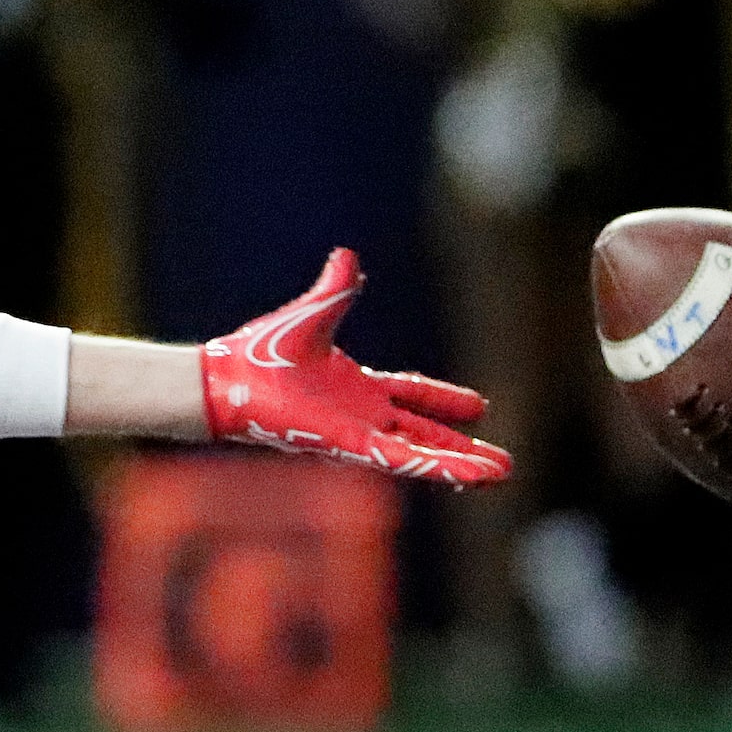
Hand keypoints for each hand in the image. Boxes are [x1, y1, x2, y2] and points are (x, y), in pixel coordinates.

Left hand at [201, 249, 510, 484]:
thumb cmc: (261, 352)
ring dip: (460, 464)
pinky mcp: (352, 446)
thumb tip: (346, 256)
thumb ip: (336, 291)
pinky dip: (437, 467)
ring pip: (421, 453)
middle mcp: (362, 415)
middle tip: (500, 463)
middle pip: (423, 435)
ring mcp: (359, 433)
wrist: (231, 378)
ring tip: (500, 475)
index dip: (443, 401)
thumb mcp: (313, 315)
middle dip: (461, 448)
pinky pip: (403, 460)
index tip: (479, 407)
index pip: (412, 397)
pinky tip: (469, 476)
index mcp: (357, 388)